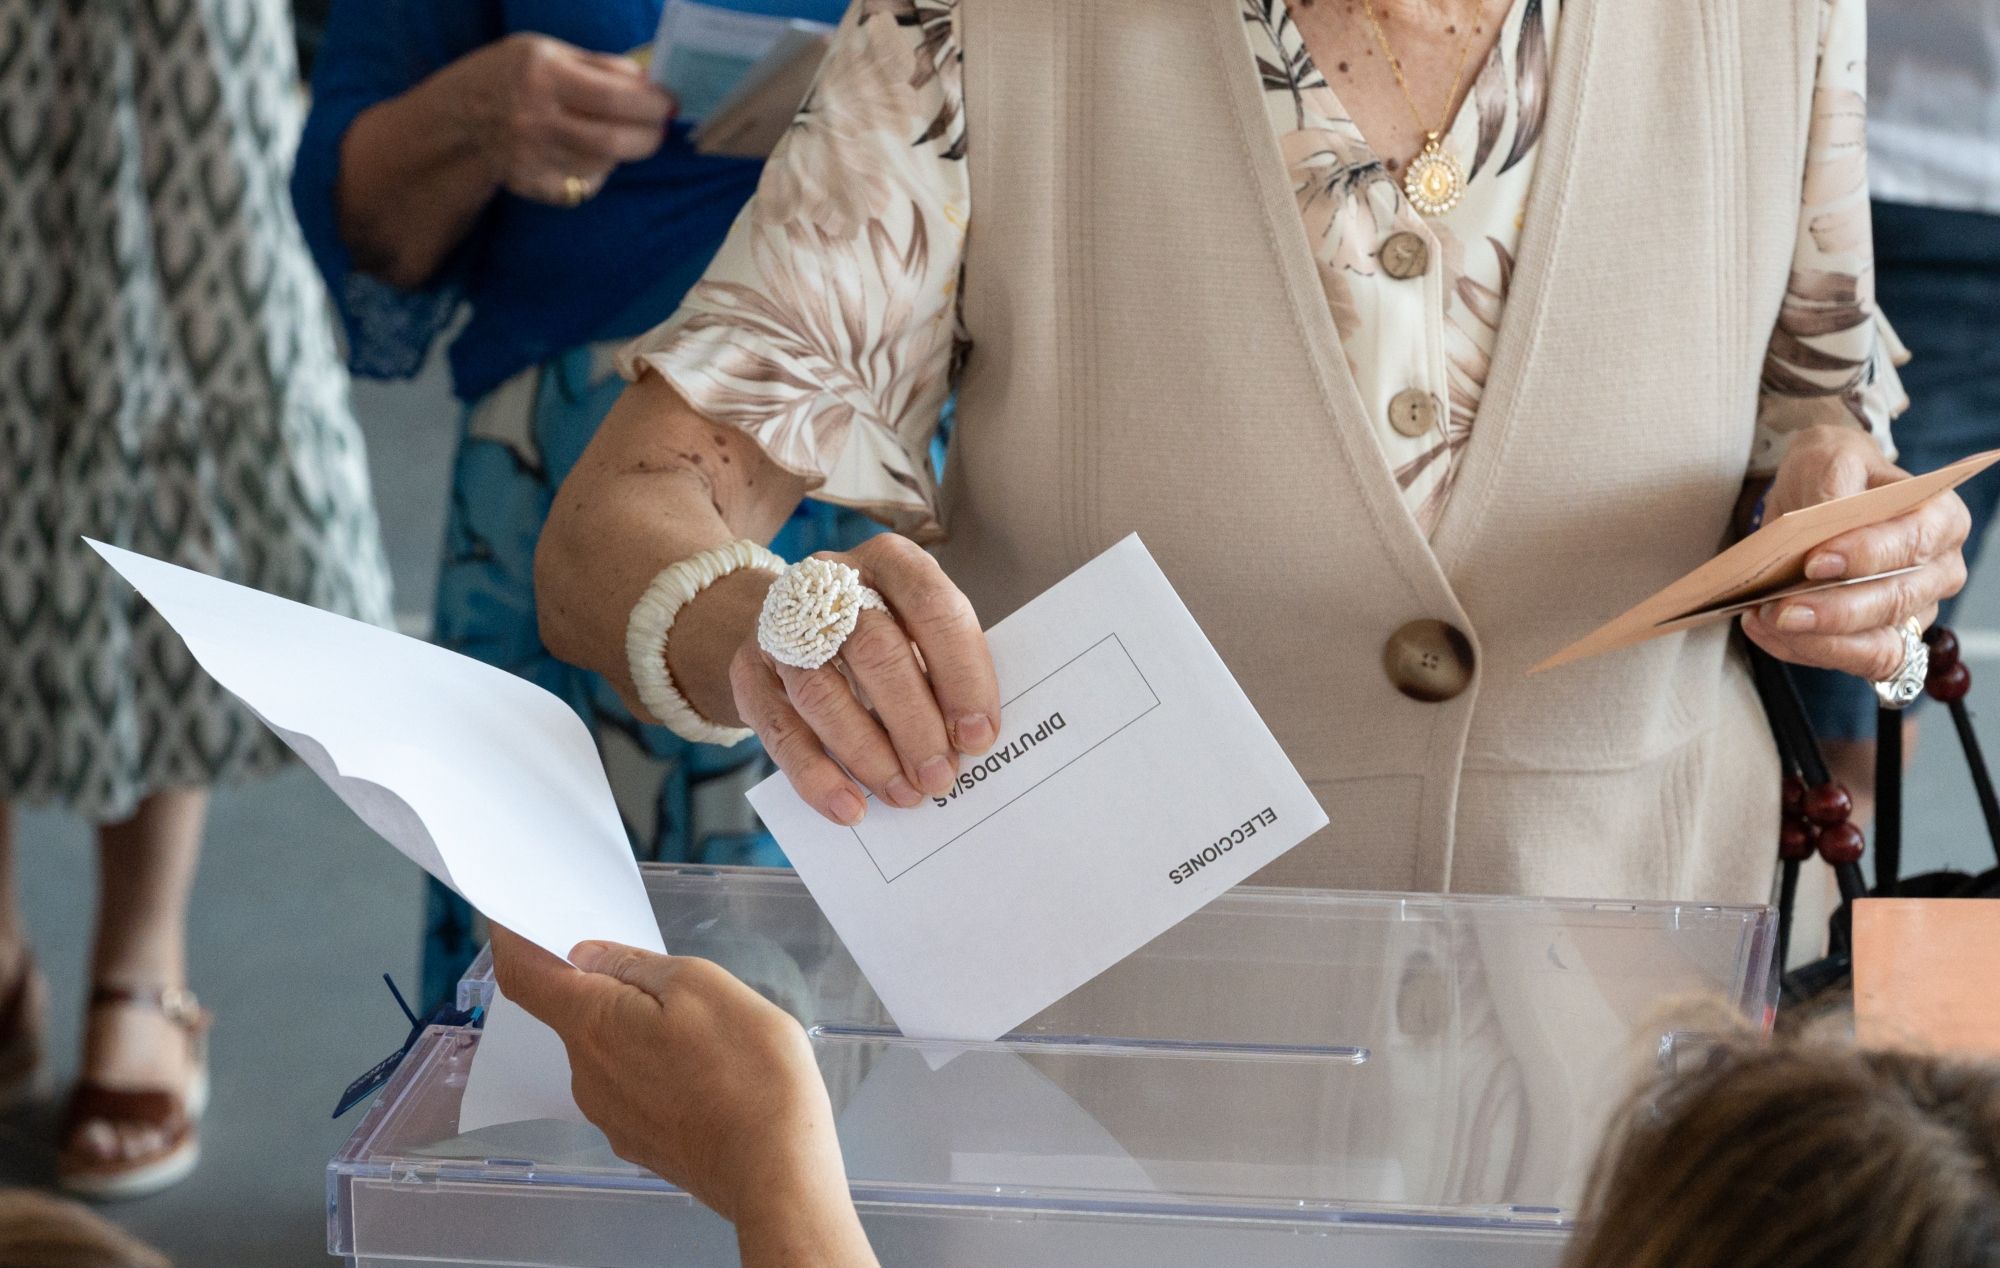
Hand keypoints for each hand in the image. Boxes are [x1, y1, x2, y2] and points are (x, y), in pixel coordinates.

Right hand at [446, 34, 673, 205]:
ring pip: (606, 164)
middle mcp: (537, 119)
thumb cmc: (508, 75)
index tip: (669, 103)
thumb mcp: (546, 51)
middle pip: (616, 139)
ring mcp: (534, 158)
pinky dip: (598, 170)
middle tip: (657, 125)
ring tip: (620, 133)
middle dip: (649, 134)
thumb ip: (599, 65)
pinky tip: (587, 153)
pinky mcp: (534, 186)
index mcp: (543, 75)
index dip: (652, 103)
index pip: (616, 97)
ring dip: (625, 151)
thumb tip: (648, 82)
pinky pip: (586, 185)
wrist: (456, 121)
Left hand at [490, 928, 857, 1235]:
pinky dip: (656, 1067)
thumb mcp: (701, 985)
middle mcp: (588, 1074)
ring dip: (638, 1030)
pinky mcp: (639, 1140)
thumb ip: (637, 966)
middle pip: (574, 1013)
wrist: (777, 1171)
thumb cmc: (749, 1074)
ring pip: (610, 1051)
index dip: (512, 942)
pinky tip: (707, 1071)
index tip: (514, 921)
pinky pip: (632, 1087)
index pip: (524, 976)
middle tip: (668, 976)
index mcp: (594, 1025)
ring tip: (706, 1031)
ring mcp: (611, 1115)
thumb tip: (589, 956)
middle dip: (607, 987)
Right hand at [727, 535, 1000, 824]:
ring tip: (903, 795)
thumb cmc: (884, 632)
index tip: (978, 735)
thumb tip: (969, 742)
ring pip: (822, 693)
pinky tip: (849, 807)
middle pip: (875, 650)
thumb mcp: (918, 630)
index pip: (932, 607)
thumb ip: (944, 672)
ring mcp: (782, 625)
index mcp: (891, 561)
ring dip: (868, 754)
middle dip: (913, 723)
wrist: (795, 621)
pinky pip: (780, 731)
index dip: (960, 674)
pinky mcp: (750, 672)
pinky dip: (816, 776)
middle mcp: (833, 582)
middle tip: (940, 777)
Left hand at [1742, 424, 1970, 679]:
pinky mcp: (1883, 640)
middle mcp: (1939, 571)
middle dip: (1833, 612)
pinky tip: (1767, 632)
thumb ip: (1831, 489)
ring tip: (1764, 620)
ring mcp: (1915, 611)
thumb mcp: (1831, 459)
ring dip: (1816, 641)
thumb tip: (1821, 525)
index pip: (1913, 544)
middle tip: (1779, 609)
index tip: (1815, 562)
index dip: (1867, 556)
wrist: (1822, 491)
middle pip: (1893, 602)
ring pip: (1876, 645)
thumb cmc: (1836, 472)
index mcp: (1941, 519)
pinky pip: (1851, 662)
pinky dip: (1806, 652)